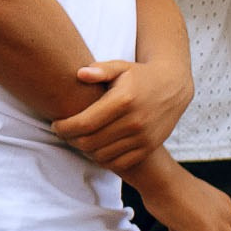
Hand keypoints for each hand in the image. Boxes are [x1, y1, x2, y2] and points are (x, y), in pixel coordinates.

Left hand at [53, 57, 193, 173]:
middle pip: (89, 142)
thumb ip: (100, 69)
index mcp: (123, 100)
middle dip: (70, 140)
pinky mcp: (149, 147)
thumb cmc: (140, 76)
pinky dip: (103, 159)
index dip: (64, 128)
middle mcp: (134, 121)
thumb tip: (80, 74)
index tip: (56, 125)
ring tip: (81, 139)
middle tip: (65, 132)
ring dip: (85, 150)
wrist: (174, 88)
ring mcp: (143, 137)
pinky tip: (98, 148)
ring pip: (101, 155)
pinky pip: (119, 163)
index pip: (84, 123)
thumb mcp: (122, 67)